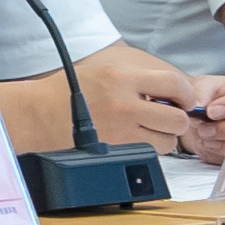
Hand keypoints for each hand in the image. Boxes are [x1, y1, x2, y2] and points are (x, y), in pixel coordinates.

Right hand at [78, 47, 224, 156]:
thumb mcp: (104, 70)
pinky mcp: (114, 149)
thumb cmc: (65, 90)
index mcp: (121, 77)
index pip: (175, 83)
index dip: (187, 95)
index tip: (185, 100)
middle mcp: (123, 103)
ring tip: (146, 130)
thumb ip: (139, 79)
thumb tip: (174, 90)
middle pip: (177, 119)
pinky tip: (132, 139)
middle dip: (177, 121)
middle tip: (167, 119)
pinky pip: (147, 154)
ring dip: (162, 138)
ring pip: (167, 142)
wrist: (38, 112)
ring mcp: (119, 129)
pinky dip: (146, 149)